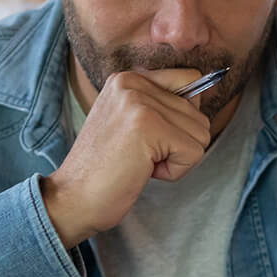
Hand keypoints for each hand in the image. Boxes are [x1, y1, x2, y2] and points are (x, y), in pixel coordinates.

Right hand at [41, 68, 209, 247]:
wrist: (72, 198)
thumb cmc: (105, 169)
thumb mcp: (129, 122)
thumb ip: (161, 104)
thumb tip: (205, 91)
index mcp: (128, 78)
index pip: (191, 80)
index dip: (182, 119)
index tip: (150, 138)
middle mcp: (132, 82)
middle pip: (198, 113)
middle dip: (178, 144)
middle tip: (140, 156)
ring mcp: (139, 102)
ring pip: (200, 134)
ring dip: (176, 159)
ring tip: (140, 162)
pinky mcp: (147, 126)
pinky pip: (194, 152)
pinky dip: (175, 171)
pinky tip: (143, 170)